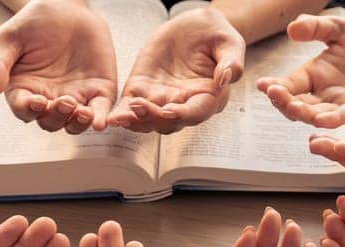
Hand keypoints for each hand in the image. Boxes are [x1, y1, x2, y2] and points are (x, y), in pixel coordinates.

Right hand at [0, 0, 118, 133]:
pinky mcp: (97, 90)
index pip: (24, 109)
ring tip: (82, 112)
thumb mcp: (8, 39)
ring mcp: (74, 97)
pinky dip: (100, 118)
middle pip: (50, 121)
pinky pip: (100, 110)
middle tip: (63, 102)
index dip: (30, 110)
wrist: (66, 8)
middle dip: (56, 117)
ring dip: (77, 123)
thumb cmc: (34, 24)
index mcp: (24, 89)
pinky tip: (99, 121)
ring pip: (74, 123)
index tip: (37, 101)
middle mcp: (48, 98)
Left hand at [108, 7, 245, 133]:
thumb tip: (226, 78)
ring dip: (135, 121)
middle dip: (154, 118)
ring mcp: (162, 99)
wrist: (196, 25)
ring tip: (122, 115)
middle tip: (141, 107)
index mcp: (209, 96)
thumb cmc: (216, 36)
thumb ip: (231, 62)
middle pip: (169, 122)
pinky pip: (131, 107)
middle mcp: (185, 103)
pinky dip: (122, 114)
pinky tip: (112, 118)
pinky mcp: (143, 88)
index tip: (171, 111)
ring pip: (148, 120)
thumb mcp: (229, 43)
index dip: (184, 114)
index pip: (197, 112)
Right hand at [256, 15, 344, 127]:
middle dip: (285, 102)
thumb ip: (317, 28)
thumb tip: (292, 28)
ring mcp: (343, 105)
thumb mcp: (342, 29)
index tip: (263, 85)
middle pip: (297, 104)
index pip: (289, 84)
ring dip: (304, 114)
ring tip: (295, 108)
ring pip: (317, 115)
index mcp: (315, 74)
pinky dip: (333, 120)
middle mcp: (325, 93)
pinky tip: (322, 119)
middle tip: (277, 96)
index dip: (275, 87)